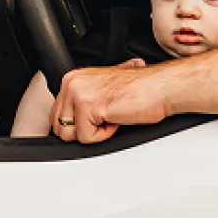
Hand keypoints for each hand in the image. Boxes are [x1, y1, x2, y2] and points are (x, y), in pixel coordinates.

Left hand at [50, 57, 167, 142]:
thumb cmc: (140, 90)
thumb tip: (69, 121)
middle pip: (60, 128)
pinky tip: (117, 118)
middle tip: (106, 116)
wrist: (160, 88)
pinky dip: (104, 135)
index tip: (97, 117)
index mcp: (73, 78)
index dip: (78, 124)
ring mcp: (79, 94)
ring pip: (70, 135)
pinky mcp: (89, 107)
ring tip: (111, 115)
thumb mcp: (101, 91)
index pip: (57, 115)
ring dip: (94, 132)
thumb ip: (82, 100)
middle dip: (84, 130)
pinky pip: (86, 139)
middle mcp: (72, 83)